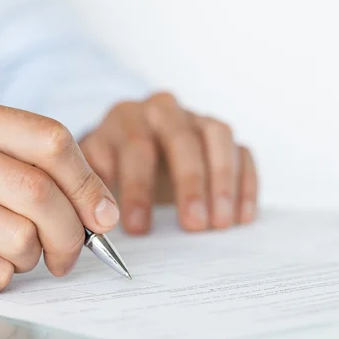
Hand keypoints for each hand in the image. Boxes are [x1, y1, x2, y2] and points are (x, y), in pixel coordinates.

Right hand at [0, 96, 118, 292]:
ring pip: (20, 237)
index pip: (50, 139)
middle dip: (71, 233)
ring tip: (11, 256)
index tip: (103, 216)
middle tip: (68, 253)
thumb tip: (98, 211)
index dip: (89, 182)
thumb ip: (23, 169)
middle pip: (41, 191)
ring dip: (31, 259)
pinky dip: (1, 278)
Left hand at [80, 92, 257, 234]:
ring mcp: (195, 118)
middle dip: (188, 184)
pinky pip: (242, 151)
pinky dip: (245, 183)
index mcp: (125, 119)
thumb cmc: (111, 168)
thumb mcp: (93, 174)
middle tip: (193, 225)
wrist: (129, 149)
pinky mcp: (221, 134)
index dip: (138, 189)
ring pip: (218, 136)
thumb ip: (93, 191)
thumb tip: (100, 226)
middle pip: (181, 139)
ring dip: (222, 181)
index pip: (135, 148)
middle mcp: (162, 110)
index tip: (139, 228)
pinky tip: (242, 217)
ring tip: (220, 224)